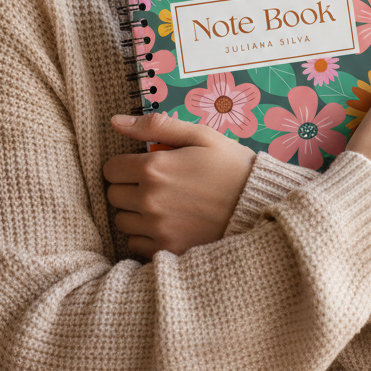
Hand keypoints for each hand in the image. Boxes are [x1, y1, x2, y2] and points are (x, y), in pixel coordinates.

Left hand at [103, 113, 255, 258]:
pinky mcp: (167, 249)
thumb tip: (115, 121)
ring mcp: (158, 228)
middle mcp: (150, 200)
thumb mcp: (200, 136)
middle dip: (129, 188)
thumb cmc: (231, 165)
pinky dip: (145, 235)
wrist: (259, 204)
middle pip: (114, 195)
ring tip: (161, 205)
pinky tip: (166, 224)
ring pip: (122, 221)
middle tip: (154, 185)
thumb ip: (156, 126)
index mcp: (154, 168)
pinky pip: (135, 244)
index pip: (111, 169)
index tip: (142, 167)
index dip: (124, 166)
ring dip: (135, 213)